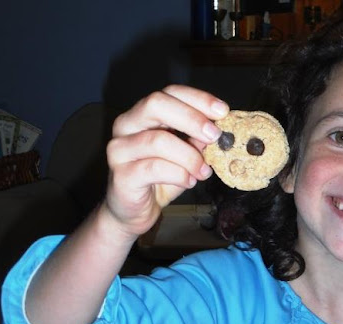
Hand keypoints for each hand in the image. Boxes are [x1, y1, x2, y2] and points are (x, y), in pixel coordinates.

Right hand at [103, 85, 228, 237]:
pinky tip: (189, 182)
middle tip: (214, 136)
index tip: (222, 111)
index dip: (197, 98)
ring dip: (189, 156)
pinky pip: (154, 168)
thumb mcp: (184, 157)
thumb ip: (197, 141)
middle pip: (156, 104)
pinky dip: (178, 175)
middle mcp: (127, 125)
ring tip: (204, 171)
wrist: (134, 212)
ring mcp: (120, 149)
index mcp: (143, 115)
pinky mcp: (121, 174)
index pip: (169, 93)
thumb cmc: (159, 180)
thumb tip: (220, 131)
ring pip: (158, 140)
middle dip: (191, 118)